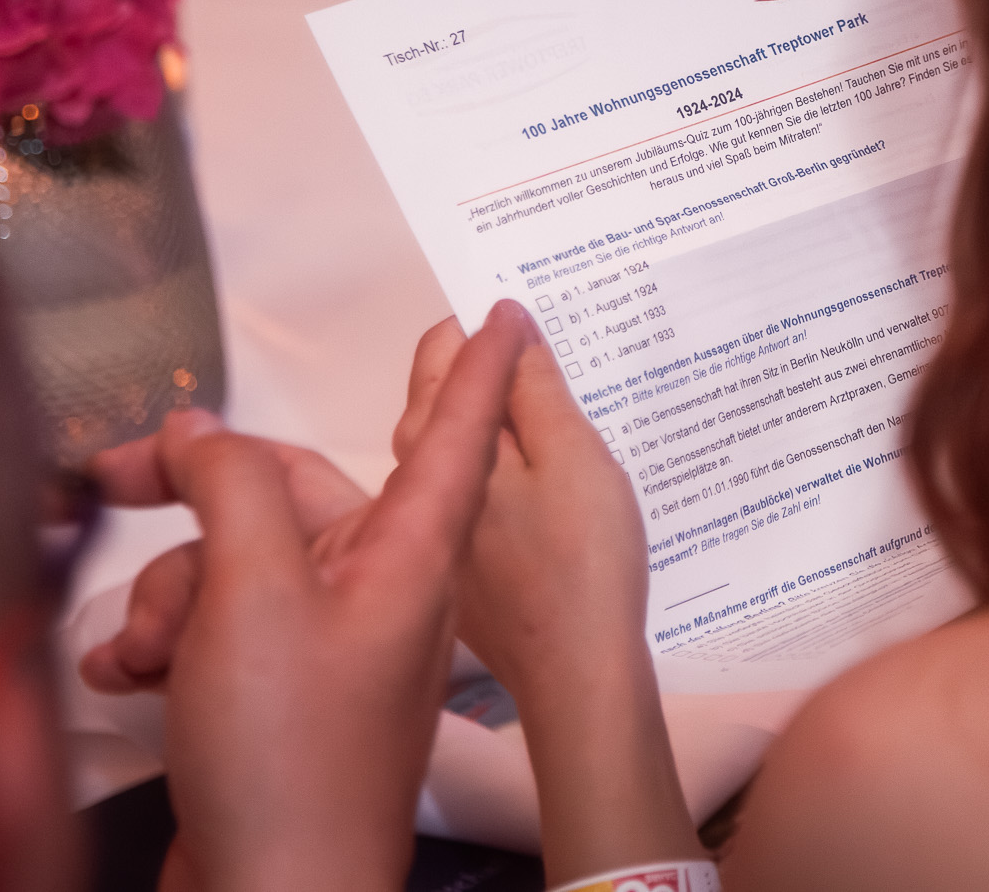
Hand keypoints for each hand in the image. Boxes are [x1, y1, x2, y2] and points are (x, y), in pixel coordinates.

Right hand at [83, 299, 535, 891]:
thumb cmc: (291, 756)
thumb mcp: (255, 593)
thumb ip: (231, 489)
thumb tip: (202, 432)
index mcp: (407, 554)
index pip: (453, 436)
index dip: (475, 371)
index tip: (502, 314)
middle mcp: (377, 587)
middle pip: (287, 490)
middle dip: (196, 489)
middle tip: (108, 472)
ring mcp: (328, 642)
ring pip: (235, 559)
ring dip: (169, 589)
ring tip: (140, 647)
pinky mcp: (280, 691)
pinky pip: (220, 623)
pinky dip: (168, 639)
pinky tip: (128, 675)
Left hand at [395, 319, 648, 701]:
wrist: (579, 675)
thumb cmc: (579, 564)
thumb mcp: (569, 452)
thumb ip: (532, 384)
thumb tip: (504, 319)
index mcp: (426, 444)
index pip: (441, 349)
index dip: (493, 321)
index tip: (543, 312)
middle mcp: (408, 482)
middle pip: (449, 395)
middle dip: (501, 367)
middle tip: (569, 353)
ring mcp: (436, 526)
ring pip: (470, 445)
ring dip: (513, 421)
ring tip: (579, 409)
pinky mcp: (463, 561)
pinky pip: (486, 491)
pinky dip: (517, 472)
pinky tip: (566, 483)